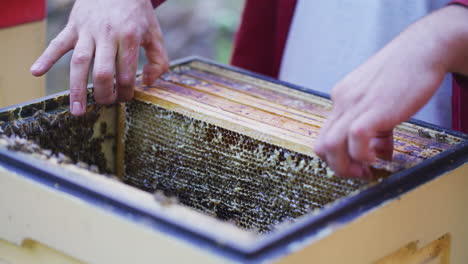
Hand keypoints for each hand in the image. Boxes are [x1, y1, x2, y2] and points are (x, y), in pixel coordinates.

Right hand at [30, 0, 168, 115]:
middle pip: (102, 72)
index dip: (127, 91)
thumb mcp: (155, 33)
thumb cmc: (137, 13)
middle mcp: (106, 35)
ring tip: (76, 110)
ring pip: (79, 63)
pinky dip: (46, 57)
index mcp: (128, 38)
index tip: (126, 98)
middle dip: (104, 94)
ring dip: (77, 89)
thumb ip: (159, 60)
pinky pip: (58, 43)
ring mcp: (87, 31)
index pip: (126, 74)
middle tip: (105, 105)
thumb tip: (148, 82)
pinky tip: (35, 71)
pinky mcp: (73, 26)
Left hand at [314, 5, 467, 178]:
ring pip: (330, 146)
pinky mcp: (371, 108)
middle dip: (338, 167)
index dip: (338, 156)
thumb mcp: (384, 101)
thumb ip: (379, 128)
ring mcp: (353, 104)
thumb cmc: (406, 73)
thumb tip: (381, 153)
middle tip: (360, 173)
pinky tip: (377, 158)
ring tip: (366, 170)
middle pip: (321, 145)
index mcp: (342, 98)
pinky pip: (355, 140)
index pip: (326, 134)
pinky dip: (363, 156)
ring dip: (346, 167)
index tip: (358, 164)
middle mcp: (341, 101)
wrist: (423, 48)